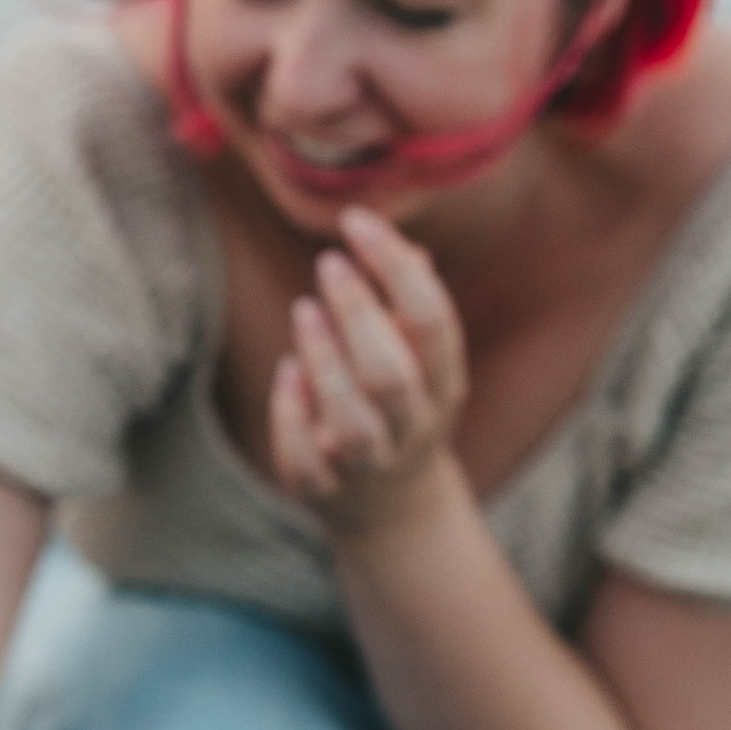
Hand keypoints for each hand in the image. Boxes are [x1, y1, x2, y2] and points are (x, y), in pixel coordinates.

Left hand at [268, 208, 468, 537]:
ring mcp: (370, 464)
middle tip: (328, 262)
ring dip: (324, 363)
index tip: (356, 221)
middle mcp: (413, 426)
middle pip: (390, 374)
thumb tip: (405, 247)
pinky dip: (291, 417)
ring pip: (350, 421)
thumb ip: (408, 306)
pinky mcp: (325, 490)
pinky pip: (306, 460)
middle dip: (357, 313)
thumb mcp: (417, 360)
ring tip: (302, 309)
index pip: (431, 320)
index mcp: (444, 383)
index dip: (394, 266)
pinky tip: (286, 373)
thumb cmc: (400, 405)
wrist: (394, 508)